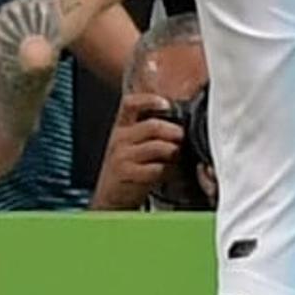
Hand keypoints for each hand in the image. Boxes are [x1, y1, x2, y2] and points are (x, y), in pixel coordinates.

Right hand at [91, 93, 182, 209]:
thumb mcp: (134, 143)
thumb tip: (179, 124)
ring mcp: (121, 155)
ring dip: (174, 152)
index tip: (166, 104)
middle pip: (153, 126)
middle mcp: (119, 137)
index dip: (150, 100)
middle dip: (175, 132)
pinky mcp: (126, 173)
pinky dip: (168, 170)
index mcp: (122, 125)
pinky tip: (168, 172)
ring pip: (157, 147)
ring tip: (177, 156)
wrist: (111, 194)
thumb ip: (151, 130)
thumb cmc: (129, 166)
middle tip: (183, 138)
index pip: (131, 103)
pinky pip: (155, 168)